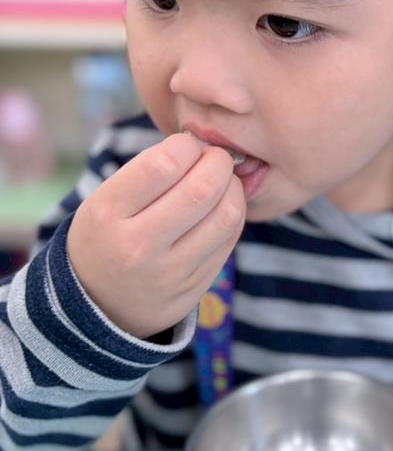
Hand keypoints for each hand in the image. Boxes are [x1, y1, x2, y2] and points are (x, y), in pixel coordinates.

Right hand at [67, 133, 245, 338]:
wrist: (99, 305)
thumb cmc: (108, 234)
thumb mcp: (105, 199)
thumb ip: (148, 171)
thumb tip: (203, 146)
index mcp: (107, 214)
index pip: (164, 164)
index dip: (187, 145)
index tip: (188, 145)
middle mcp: (138, 246)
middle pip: (202, 189)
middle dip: (218, 161)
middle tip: (214, 157)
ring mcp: (170, 272)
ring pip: (227, 215)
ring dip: (234, 187)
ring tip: (222, 180)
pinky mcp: (195, 285)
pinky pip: (230, 238)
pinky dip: (233, 212)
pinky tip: (222, 205)